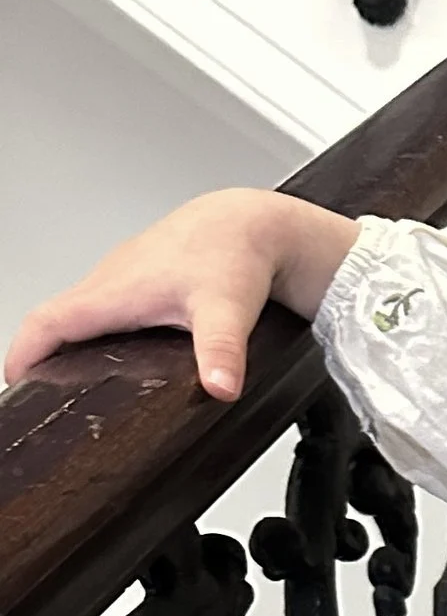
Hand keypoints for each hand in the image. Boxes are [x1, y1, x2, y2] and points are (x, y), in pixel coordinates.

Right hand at [3, 187, 358, 402]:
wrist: (253, 222)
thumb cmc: (235, 252)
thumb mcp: (227, 309)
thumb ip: (221, 352)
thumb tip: (219, 387)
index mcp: (115, 290)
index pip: (49, 322)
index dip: (24, 353)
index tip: (14, 381)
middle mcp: (110, 280)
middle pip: (56, 320)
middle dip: (38, 356)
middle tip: (37, 393)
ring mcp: (122, 277)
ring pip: (78, 311)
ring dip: (64, 343)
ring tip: (65, 380)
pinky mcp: (138, 277)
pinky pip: (101, 305)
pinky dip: (93, 330)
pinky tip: (110, 353)